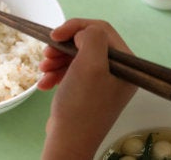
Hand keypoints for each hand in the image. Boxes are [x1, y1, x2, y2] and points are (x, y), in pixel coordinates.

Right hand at [38, 19, 136, 159]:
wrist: (68, 142)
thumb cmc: (81, 106)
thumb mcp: (90, 65)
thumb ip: (92, 38)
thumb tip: (83, 32)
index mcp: (127, 65)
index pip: (102, 30)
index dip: (76, 28)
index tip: (55, 35)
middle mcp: (119, 72)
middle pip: (88, 42)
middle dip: (64, 46)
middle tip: (47, 54)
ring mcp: (103, 82)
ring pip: (77, 56)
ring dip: (57, 59)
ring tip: (43, 69)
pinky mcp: (88, 91)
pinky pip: (72, 71)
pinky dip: (56, 73)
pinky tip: (45, 83)